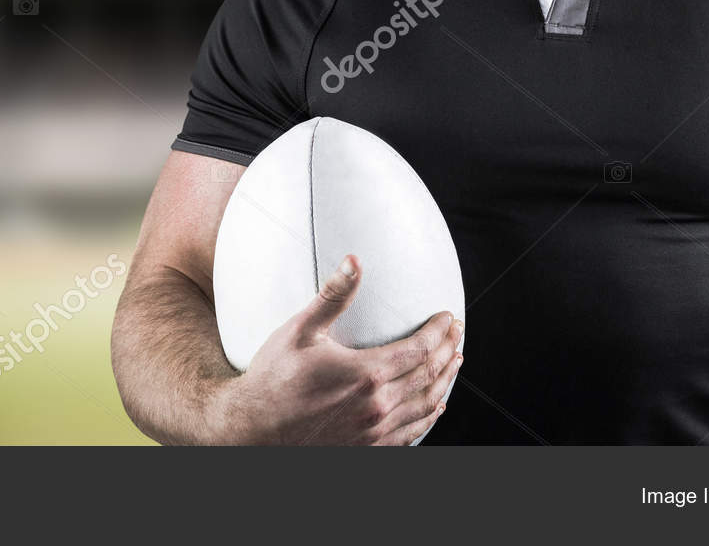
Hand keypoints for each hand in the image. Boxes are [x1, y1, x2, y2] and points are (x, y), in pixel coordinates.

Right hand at [211, 254, 463, 444]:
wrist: (252, 430)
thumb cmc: (273, 378)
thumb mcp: (300, 332)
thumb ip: (332, 296)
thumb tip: (354, 261)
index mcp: (367, 374)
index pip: (420, 349)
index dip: (439, 332)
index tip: (447, 317)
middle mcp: (378, 406)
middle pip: (429, 375)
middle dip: (448, 350)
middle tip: (456, 332)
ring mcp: (375, 431)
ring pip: (426, 405)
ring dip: (445, 381)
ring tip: (455, 361)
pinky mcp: (368, 448)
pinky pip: (412, 433)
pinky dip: (430, 416)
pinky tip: (435, 405)